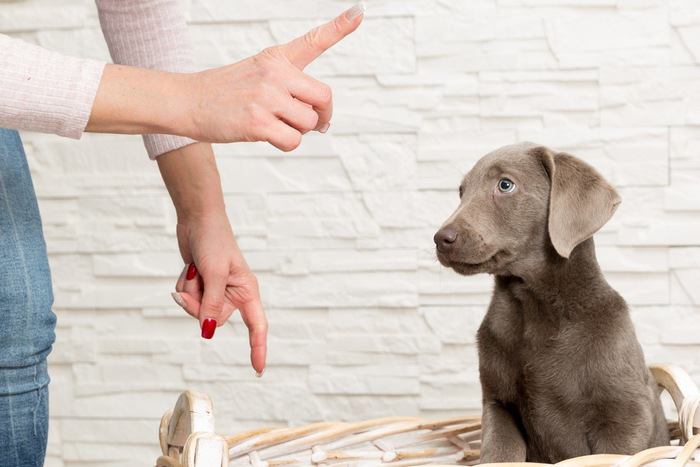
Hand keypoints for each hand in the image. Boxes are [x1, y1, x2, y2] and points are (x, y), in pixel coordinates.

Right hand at [86, 4, 364, 152]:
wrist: (186, 101)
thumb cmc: (225, 92)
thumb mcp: (256, 73)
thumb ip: (289, 87)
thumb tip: (319, 120)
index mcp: (276, 57)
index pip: (314, 41)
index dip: (340, 27)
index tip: (359, 12)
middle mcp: (275, 73)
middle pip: (323, 97)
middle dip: (321, 115)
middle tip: (312, 122)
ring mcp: (266, 97)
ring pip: (308, 122)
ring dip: (297, 130)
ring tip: (273, 124)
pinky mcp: (258, 122)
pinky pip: (293, 141)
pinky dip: (285, 144)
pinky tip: (266, 135)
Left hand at [173, 214, 266, 374]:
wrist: (197, 220)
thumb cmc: (214, 240)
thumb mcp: (214, 274)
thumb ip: (212, 305)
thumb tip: (208, 332)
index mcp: (247, 290)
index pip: (257, 326)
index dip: (258, 348)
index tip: (258, 370)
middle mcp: (233, 294)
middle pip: (214, 319)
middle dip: (198, 304)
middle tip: (197, 280)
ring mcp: (216, 291)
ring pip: (197, 311)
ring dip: (189, 293)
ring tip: (194, 270)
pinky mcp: (201, 287)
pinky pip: (188, 300)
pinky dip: (184, 286)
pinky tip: (190, 269)